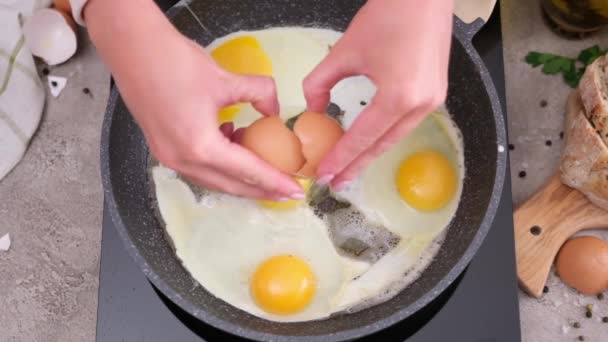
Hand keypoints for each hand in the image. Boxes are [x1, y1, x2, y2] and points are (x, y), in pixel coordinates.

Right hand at [85, 0, 302, 199]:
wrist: (132, 48)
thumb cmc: (176, 63)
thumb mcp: (226, 79)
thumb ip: (260, 94)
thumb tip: (273, 107)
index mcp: (200, 147)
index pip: (248, 171)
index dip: (275, 182)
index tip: (297, 191)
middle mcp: (183, 161)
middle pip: (231, 185)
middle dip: (261, 189)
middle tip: (286, 191)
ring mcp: (169, 157)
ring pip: (213, 179)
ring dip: (240, 177)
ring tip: (264, 168)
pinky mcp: (163, 148)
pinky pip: (198, 167)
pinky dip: (220, 164)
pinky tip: (233, 141)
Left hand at [304, 0, 452, 189]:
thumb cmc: (386, 16)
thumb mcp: (344, 51)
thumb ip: (320, 84)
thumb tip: (312, 108)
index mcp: (399, 96)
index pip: (363, 137)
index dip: (341, 158)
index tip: (325, 175)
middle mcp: (421, 105)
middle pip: (382, 145)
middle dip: (357, 165)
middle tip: (336, 182)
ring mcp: (433, 100)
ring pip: (396, 137)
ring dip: (371, 153)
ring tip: (349, 168)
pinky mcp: (436, 93)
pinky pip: (406, 123)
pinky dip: (385, 135)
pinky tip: (370, 142)